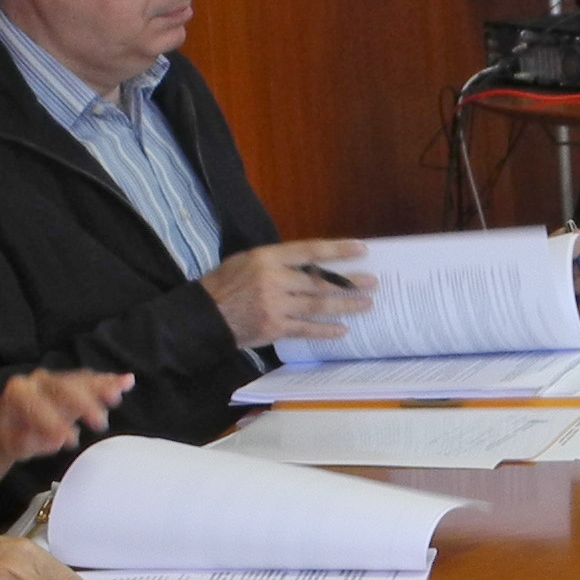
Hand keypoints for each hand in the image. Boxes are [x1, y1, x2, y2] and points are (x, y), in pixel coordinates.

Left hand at [0, 368, 132, 462]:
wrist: (8, 423)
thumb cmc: (11, 436)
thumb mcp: (13, 446)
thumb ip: (30, 442)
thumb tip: (55, 441)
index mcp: (18, 393)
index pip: (38, 404)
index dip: (54, 422)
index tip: (71, 441)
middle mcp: (37, 380)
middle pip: (63, 387)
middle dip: (84, 403)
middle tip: (100, 424)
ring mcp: (56, 378)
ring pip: (80, 381)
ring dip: (101, 388)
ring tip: (118, 396)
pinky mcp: (71, 382)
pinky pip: (91, 380)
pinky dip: (108, 382)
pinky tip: (127, 382)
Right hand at [202, 240, 376, 347]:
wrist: (205, 315)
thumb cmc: (226, 284)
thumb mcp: (248, 260)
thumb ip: (280, 262)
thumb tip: (314, 265)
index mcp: (268, 258)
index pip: (311, 251)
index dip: (338, 250)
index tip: (362, 249)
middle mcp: (275, 279)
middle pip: (320, 281)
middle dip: (350, 282)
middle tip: (373, 283)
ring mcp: (276, 305)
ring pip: (318, 305)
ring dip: (345, 306)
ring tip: (366, 305)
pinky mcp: (275, 327)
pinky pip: (307, 329)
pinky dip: (325, 330)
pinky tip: (342, 330)